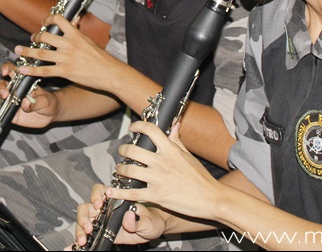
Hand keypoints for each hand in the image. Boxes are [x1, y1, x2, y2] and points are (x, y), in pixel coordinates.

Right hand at [0, 63, 58, 128]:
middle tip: (5, 94)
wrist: (49, 114)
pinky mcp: (7, 114)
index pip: (12, 71)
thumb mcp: (46, 101)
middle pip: (1, 85)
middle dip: (1, 88)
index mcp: (22, 82)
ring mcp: (8, 102)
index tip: (6, 71)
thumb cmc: (48, 102)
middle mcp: (13, 90)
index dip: (7, 68)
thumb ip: (37, 101)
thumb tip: (26, 103)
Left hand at [15, 14, 119, 90]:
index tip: (44, 22)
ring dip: (28, 51)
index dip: (48, 19)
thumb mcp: (89, 41)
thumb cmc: (101, 57)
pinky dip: (32, 69)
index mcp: (75, 35)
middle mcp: (69, 44)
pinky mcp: (65, 71)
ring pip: (42, 53)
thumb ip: (78, 31)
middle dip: (35, 37)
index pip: (59, 20)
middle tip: (32, 39)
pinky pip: (45, 70)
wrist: (110, 73)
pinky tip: (23, 69)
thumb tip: (75, 19)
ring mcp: (66, 58)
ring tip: (18, 50)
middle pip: (46, 36)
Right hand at [73, 183, 164, 247]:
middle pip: (86, 207)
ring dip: (79, 230)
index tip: (98, 204)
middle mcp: (104, 209)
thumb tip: (129, 217)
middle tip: (88, 228)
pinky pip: (86, 236)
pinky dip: (76, 242)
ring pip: (83, 222)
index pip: (99, 191)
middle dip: (83, 217)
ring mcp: (100, 222)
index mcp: (114, 200)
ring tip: (83, 240)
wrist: (150, 230)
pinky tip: (71, 247)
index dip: (96, 196)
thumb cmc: (150, 220)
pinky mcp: (100, 234)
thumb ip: (138, 220)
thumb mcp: (148, 221)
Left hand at [104, 121, 220, 221]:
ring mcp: (158, 179)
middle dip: (123, 150)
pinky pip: (132, 194)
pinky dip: (118, 193)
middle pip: (132, 150)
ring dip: (120, 169)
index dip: (137, 126)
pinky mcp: (157, 196)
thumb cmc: (201, 177)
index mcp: (170, 150)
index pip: (150, 130)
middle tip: (122, 152)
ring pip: (129, 170)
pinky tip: (110, 192)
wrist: (211, 198)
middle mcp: (162, 162)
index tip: (132, 128)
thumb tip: (175, 123)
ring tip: (120, 170)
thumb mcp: (189, 155)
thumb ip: (177, 139)